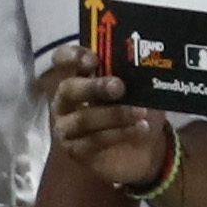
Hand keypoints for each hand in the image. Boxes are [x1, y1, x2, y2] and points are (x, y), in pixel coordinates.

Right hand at [44, 55, 176, 195]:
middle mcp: (65, 100)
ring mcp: (66, 126)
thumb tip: (144, 62)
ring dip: (114, 114)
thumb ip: (132, 75)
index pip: (62, 59)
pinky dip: (119, 133)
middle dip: (94, 86)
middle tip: (119, 87)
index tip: (94, 60)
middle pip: (68, 89)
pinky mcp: (75, 150)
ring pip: (83, 119)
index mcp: (77, 76)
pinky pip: (94, 141)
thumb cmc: (134, 109)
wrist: (143, 150)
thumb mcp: (136, 88)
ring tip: (141, 112)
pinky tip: (140, 129)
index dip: (73, 56)